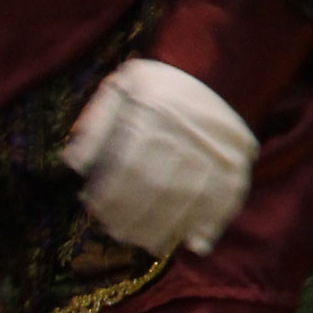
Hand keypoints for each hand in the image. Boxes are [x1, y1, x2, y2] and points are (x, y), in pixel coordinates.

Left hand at [63, 60, 257, 258]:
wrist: (224, 68)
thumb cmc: (165, 80)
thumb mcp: (121, 85)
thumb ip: (96, 123)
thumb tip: (74, 164)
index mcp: (152, 119)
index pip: (126, 171)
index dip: (109, 197)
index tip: (95, 210)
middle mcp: (184, 139)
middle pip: (156, 192)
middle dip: (134, 220)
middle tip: (119, 234)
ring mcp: (215, 154)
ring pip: (189, 202)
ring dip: (168, 230)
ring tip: (149, 244)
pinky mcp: (239, 164)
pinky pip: (227, 201)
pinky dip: (213, 225)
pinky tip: (196, 244)